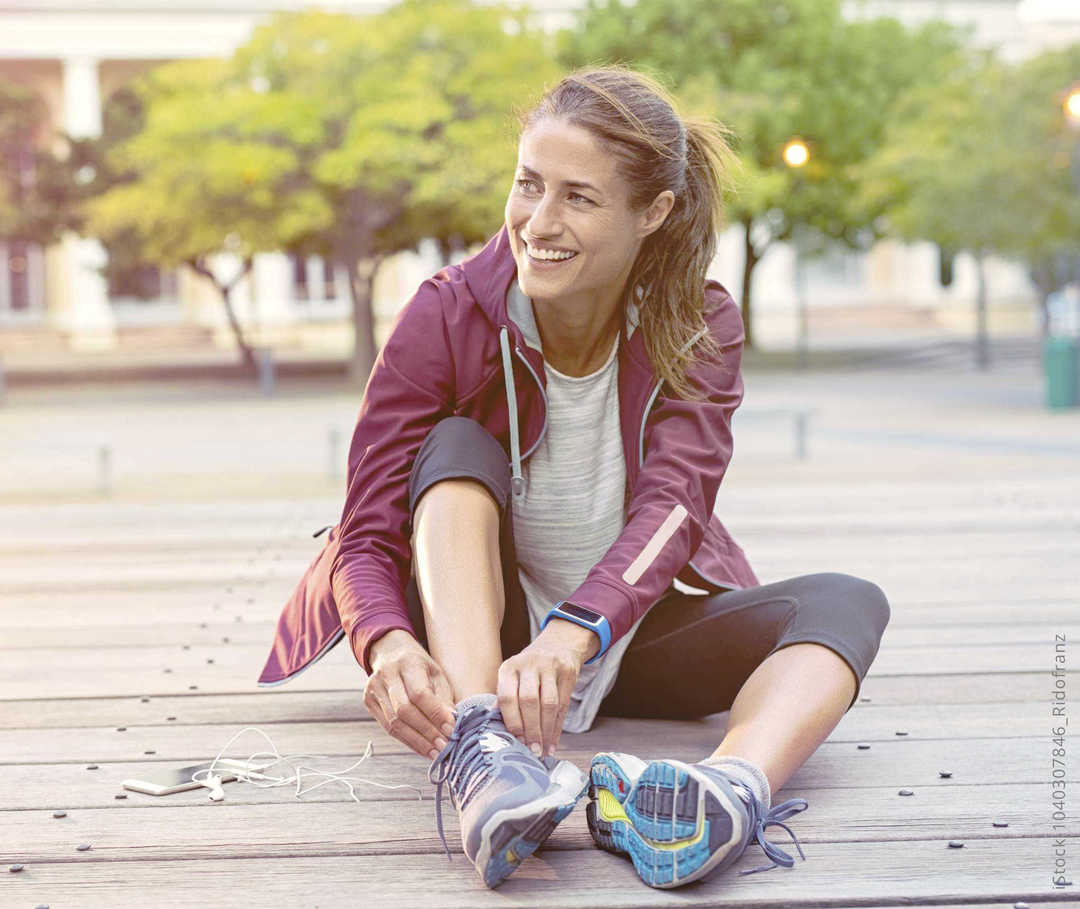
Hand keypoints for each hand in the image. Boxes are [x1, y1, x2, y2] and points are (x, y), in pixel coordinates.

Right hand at [362, 629, 456, 759]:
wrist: (391, 653)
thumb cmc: (420, 666)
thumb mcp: (436, 673)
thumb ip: (444, 697)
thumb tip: (452, 723)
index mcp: (407, 662)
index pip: (420, 693)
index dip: (435, 714)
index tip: (451, 729)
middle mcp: (387, 674)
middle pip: (404, 710)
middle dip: (426, 732)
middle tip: (445, 746)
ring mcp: (374, 688)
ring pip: (394, 722)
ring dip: (417, 741)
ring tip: (435, 752)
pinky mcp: (369, 701)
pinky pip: (388, 727)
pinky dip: (407, 740)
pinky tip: (422, 748)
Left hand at [497, 619, 598, 757]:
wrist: (557, 645)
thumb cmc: (529, 670)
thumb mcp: (513, 677)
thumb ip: (504, 698)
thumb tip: (492, 725)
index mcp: (509, 668)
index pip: (507, 696)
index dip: (512, 721)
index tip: (515, 741)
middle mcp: (528, 664)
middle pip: (529, 701)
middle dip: (531, 730)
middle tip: (531, 751)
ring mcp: (550, 666)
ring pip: (549, 704)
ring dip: (546, 731)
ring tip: (542, 750)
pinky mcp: (567, 671)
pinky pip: (563, 704)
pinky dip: (557, 728)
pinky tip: (553, 743)